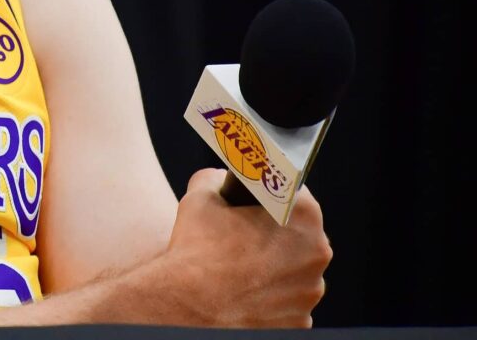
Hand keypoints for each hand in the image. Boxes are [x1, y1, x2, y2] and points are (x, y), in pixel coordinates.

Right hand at [161, 168, 331, 327]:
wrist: (186, 306)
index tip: (257, 202)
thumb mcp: (201, 197)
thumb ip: (217, 179)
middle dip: (275, 234)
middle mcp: (315, 256)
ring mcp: (309, 294)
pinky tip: (243, 294)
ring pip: (294, 272)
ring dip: (273, 269)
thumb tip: (222, 180)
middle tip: (242, 238)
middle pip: (298, 236)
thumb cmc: (196, 250)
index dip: (272, 194)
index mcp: (301, 218)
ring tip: (239, 270)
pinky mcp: (299, 322)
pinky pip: (287, 303)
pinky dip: (269, 299)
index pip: (294, 193)